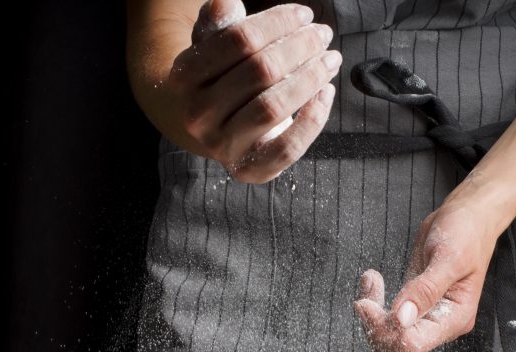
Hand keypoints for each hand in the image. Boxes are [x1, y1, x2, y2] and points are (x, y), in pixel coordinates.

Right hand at [167, 0, 340, 182]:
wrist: (211, 128)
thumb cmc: (221, 77)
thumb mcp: (214, 47)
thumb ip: (219, 24)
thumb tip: (226, 3)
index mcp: (184, 76)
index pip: (239, 40)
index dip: (277, 23)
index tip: (304, 14)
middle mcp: (197, 114)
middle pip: (260, 71)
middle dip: (299, 47)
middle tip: (323, 35)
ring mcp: (222, 146)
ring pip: (273, 107)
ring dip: (310, 78)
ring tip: (330, 60)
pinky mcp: (248, 170)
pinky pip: (287, 148)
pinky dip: (313, 119)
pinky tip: (326, 93)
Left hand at [353, 198, 506, 351]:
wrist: (469, 218)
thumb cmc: (467, 234)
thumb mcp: (448, 258)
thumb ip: (426, 290)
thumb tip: (402, 318)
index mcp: (454, 318)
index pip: (413, 344)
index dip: (386, 330)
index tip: (368, 304)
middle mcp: (440, 323)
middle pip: (396, 346)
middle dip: (374, 324)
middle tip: (366, 295)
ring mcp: (426, 315)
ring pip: (387, 335)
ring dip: (371, 313)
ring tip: (371, 281)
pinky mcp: (414, 303)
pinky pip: (387, 317)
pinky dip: (374, 302)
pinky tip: (373, 280)